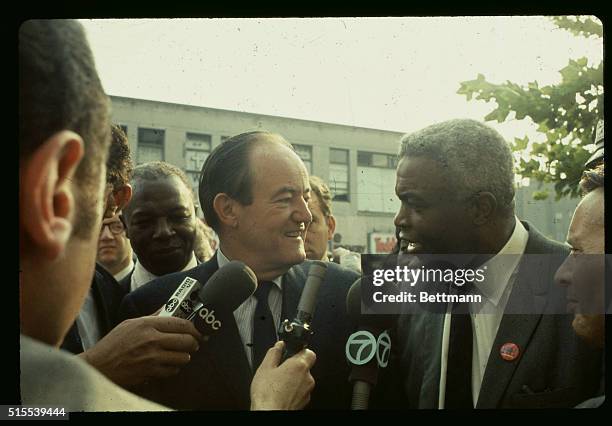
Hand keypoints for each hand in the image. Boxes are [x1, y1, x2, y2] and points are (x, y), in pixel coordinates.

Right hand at [78, 315, 201, 386]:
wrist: (98, 367)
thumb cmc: (112, 345)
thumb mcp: (130, 324)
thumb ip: (151, 317)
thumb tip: (167, 309)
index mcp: (147, 324)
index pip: (180, 323)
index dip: (194, 328)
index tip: (198, 331)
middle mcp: (151, 339)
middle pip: (186, 340)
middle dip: (194, 343)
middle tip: (194, 344)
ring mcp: (152, 357)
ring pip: (183, 357)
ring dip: (184, 356)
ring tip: (179, 354)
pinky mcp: (150, 372)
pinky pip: (172, 370)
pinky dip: (173, 368)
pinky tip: (167, 364)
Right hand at [250, 341, 315, 409]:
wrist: (270, 413)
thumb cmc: (268, 394)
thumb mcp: (265, 367)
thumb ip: (274, 352)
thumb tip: (279, 345)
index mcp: (299, 365)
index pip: (309, 351)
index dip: (299, 351)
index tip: (290, 352)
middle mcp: (307, 377)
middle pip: (305, 366)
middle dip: (294, 366)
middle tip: (281, 368)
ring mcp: (307, 390)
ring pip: (303, 379)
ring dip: (294, 378)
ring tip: (279, 382)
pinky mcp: (304, 401)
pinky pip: (301, 390)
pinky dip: (294, 389)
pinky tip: (281, 391)